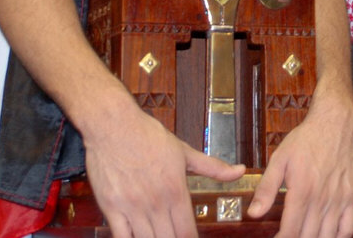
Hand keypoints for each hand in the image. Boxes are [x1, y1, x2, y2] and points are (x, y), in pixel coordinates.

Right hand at [84, 103, 244, 237]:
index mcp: (176, 190)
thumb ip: (213, 167)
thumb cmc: (149, 137)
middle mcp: (156, 202)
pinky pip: (121, 237)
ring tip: (161, 237)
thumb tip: (241, 171)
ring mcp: (132, 207)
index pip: (187, 231)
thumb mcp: (185, 151)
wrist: (115, 126)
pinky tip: (138, 237)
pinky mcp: (111, 208)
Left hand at [248, 87, 352, 236]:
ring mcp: (339, 199)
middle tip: (289, 235)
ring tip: (305, 236)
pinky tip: (327, 235)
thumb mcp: (280, 158)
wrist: (336, 122)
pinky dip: (338, 237)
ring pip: (327, 236)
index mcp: (302, 191)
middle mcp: (322, 199)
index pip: (290, 231)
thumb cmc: (306, 139)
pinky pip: (348, 228)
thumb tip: (253, 213)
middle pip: (308, 237)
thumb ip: (267, 188)